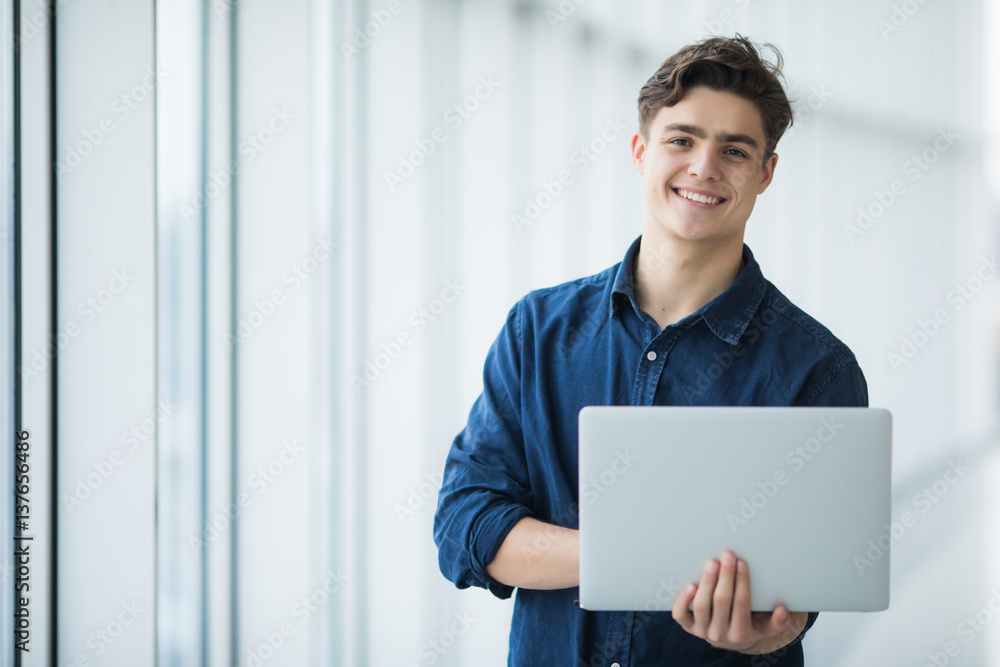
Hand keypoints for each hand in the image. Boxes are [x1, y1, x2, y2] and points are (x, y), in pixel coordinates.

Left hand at [671, 550, 807, 654]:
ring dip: (707, 582)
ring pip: (701, 605)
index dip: (742, 583)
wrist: (726, 637)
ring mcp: (701, 630)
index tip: (742, 563)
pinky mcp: (686, 625)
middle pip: (721, 602)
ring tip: (712, 562)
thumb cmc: (748, 624)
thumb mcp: (765, 626)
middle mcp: (719, 633)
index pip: (741, 605)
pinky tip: (690, 584)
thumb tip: (783, 611)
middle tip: (728, 555)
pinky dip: (683, 599)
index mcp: (741, 633)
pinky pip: (681, 614)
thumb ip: (777, 622)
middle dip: (725, 576)